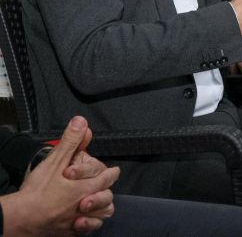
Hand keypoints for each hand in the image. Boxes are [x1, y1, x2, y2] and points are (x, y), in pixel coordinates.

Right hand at [0, 115, 119, 235]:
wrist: (21, 218)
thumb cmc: (38, 190)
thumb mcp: (55, 162)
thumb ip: (71, 142)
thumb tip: (82, 122)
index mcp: (86, 187)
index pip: (107, 178)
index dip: (111, 173)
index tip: (113, 171)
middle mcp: (86, 205)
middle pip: (107, 198)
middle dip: (107, 192)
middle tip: (104, 187)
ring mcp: (77, 221)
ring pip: (100, 217)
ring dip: (101, 210)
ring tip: (97, 205)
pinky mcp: (68, 232)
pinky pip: (85, 230)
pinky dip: (88, 225)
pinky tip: (82, 220)